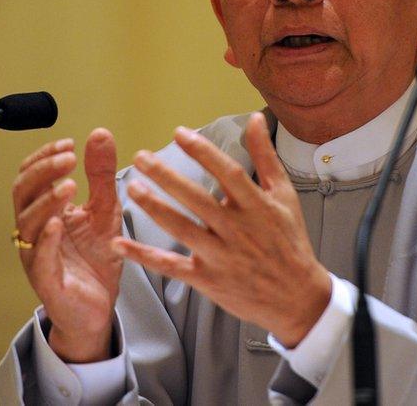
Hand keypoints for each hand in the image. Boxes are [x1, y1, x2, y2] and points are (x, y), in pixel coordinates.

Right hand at [12, 128, 122, 361]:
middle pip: (23, 192)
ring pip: (27, 222)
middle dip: (43, 171)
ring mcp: (36, 254)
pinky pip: (38, 257)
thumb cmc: (95, 259)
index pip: (32, 175)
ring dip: (47, 200)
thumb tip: (100, 133)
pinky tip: (57, 223)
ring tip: (70, 185)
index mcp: (45, 210)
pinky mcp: (46, 280)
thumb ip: (101, 174)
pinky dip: (45, 239)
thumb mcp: (106, 209)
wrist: (99, 307)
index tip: (68, 145)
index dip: (44, 157)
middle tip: (68, 158)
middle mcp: (35, 229)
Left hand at [113, 112, 330, 347]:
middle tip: (141, 157)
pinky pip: (171, 266)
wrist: (297, 298)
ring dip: (155, 208)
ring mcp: (220, 256)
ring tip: (131, 187)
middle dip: (167, 176)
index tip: (180, 133)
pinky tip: (119, 244)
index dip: (203, 152)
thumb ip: (265, 156)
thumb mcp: (284, 195)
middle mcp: (237, 230)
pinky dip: (144, 256)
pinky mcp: (207, 279)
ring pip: (182, 229)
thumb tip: (255, 118)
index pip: (227, 173)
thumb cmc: (289, 241)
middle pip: (197, 199)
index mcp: (257, 206)